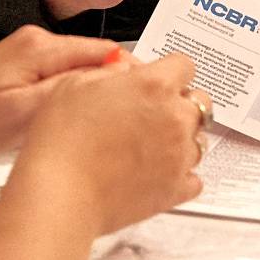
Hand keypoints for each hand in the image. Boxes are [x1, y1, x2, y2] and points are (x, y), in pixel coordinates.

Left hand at [0, 26, 123, 160]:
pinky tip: (78, 117)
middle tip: (134, 118)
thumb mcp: (25, 112)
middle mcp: (38, 40)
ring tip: (109, 122)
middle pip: (96, 56)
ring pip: (81, 67)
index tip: (149, 100)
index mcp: (40, 46)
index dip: (131, 74)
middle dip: (116, 83)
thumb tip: (114, 76)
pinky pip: (63, 75)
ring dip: (96, 91)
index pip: (106, 50)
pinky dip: (76, 94)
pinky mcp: (24, 66)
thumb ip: (71, 89)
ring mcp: (30, 51)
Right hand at [8, 52, 207, 236]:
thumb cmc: (62, 141)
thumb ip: (110, 72)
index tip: (160, 79)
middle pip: (199, 102)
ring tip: (149, 145)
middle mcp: (175, 118)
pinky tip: (158, 172)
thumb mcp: (75, 85)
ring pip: (198, 139)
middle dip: (181, 103)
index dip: (170, 71)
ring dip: (181, 138)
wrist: (60, 193)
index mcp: (154, 86)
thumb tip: (124, 71)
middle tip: (153, 112)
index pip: (184, 65)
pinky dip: (181, 175)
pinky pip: (194, 178)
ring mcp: (179, 155)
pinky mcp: (175, 189)